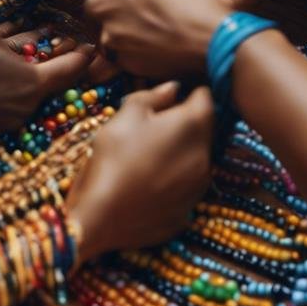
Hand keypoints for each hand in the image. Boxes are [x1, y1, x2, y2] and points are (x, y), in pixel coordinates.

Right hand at [0, 31, 92, 147]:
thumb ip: (6, 41)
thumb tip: (14, 44)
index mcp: (32, 85)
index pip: (71, 69)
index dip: (83, 54)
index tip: (93, 43)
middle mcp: (23, 108)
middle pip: (46, 81)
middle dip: (53, 58)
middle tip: (61, 38)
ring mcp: (1, 122)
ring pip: (20, 89)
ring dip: (25, 68)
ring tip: (24, 44)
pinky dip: (2, 81)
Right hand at [66, 82, 213, 260]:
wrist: (100, 217)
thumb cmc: (111, 159)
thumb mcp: (125, 116)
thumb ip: (153, 96)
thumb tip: (173, 88)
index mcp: (192, 126)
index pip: (204, 97)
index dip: (187, 94)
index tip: (168, 99)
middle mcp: (206, 157)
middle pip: (203, 130)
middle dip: (183, 125)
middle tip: (149, 130)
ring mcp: (199, 188)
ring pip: (195, 160)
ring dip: (179, 154)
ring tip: (144, 159)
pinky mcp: (188, 212)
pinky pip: (184, 188)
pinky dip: (172, 182)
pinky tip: (146, 184)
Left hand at [83, 0, 229, 77]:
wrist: (214, 42)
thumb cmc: (202, 7)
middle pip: (95, 3)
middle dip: (109, 12)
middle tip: (135, 21)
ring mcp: (110, 25)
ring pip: (101, 31)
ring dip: (116, 35)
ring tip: (146, 39)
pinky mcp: (115, 53)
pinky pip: (111, 55)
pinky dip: (124, 56)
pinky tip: (149, 53)